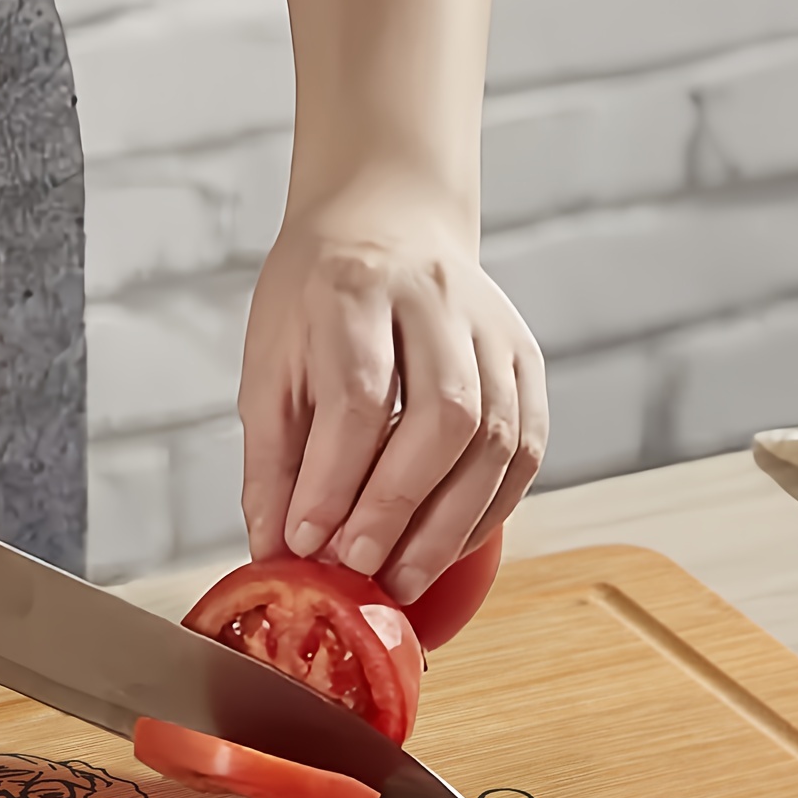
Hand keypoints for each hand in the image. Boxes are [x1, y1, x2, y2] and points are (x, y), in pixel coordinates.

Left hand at [238, 175, 545, 604]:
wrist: (385, 221)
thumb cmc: (318, 296)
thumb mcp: (271, 362)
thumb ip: (272, 458)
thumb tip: (275, 548)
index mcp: (355, 289)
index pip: (359, 396)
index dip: (335, 480)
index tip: (309, 541)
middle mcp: (436, 299)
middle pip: (444, 415)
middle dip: (401, 505)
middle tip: (364, 567)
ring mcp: (492, 327)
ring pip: (498, 436)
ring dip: (453, 522)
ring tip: (406, 577)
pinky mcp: (525, 356)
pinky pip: (527, 446)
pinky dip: (490, 507)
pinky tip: (451, 543)